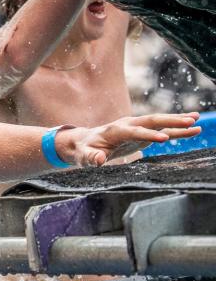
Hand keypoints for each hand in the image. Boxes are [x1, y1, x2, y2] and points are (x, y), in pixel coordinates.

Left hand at [59, 112, 199, 166]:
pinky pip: (162, 130)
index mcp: (115, 130)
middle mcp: (129, 125)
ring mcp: (137, 127)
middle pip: (151, 121)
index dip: (148, 135)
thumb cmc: (84, 150)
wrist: (85, 142)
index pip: (134, 131)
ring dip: (178, 121)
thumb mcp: (84, 156)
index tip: (164, 139)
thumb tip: (99, 160)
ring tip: (197, 120)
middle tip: (190, 121)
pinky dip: (177, 129)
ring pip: (160, 122)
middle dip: (171, 121)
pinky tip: (193, 128)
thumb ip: (91, 158)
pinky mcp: (143, 133)